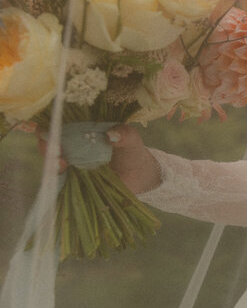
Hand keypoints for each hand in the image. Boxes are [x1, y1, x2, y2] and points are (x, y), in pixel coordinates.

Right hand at [37, 124, 160, 193]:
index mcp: (81, 130)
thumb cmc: (131, 152)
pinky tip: (66, 178)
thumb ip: (125, 134)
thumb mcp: (132, 140)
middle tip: (57, 150)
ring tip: (62, 164)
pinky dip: (60, 181)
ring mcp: (71, 166)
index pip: (56, 124)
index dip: (48, 126)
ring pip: (51, 164)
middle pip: (48, 144)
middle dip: (47, 146)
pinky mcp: (75, 183)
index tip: (49, 131)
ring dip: (52, 164)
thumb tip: (111, 135)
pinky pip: (61, 183)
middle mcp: (71, 147)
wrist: (138, 175)